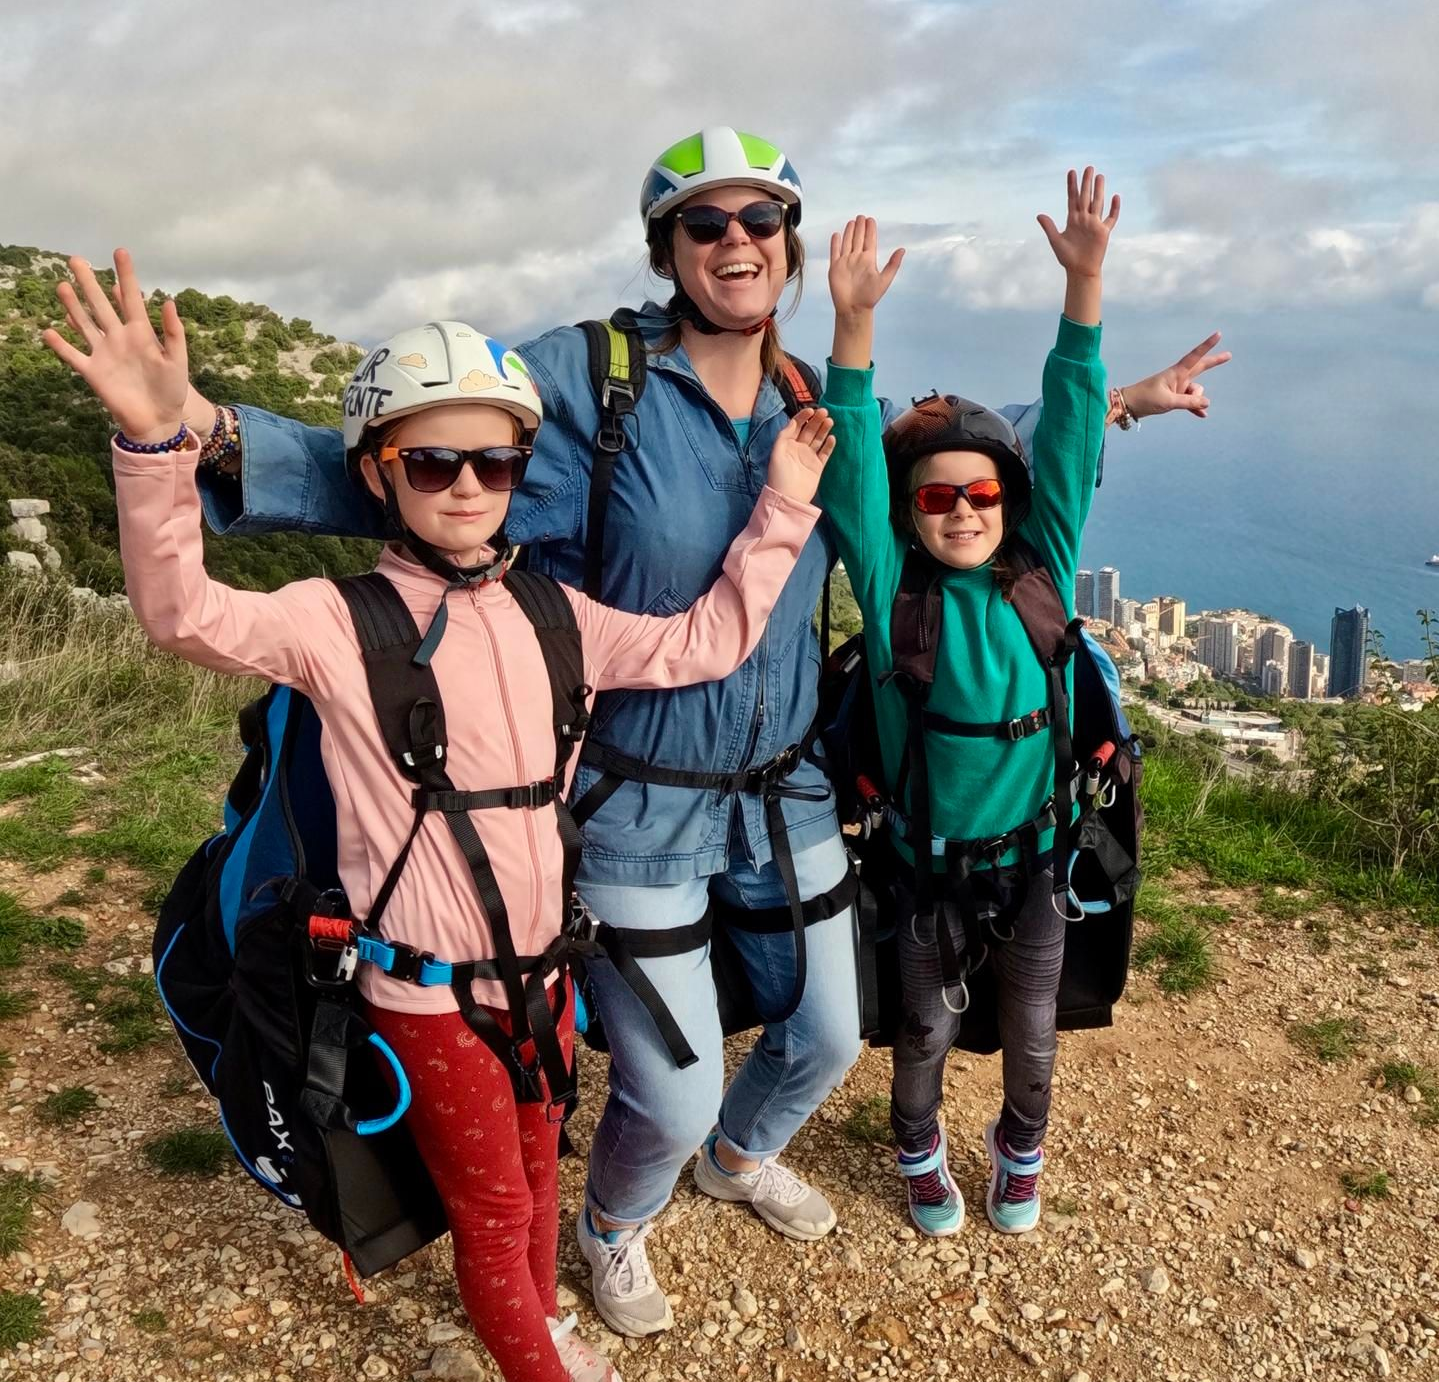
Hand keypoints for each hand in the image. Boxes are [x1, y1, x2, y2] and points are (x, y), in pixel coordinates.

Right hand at [42, 249, 189, 442]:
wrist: (158, 421)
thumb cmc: (172, 391)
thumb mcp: (178, 360)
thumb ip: (173, 333)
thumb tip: (170, 302)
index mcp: (142, 333)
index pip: (132, 298)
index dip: (126, 276)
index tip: (120, 251)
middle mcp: (119, 338)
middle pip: (101, 305)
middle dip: (89, 282)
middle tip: (75, 259)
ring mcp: (104, 354)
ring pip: (84, 324)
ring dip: (72, 306)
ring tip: (61, 285)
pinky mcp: (93, 372)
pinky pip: (73, 356)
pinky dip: (61, 345)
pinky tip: (49, 331)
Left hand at [767, 407, 835, 504]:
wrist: (788, 498)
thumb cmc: (779, 477)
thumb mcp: (776, 454)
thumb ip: (784, 436)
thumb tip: (793, 422)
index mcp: (787, 444)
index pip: (796, 426)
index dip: (803, 417)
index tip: (811, 410)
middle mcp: (798, 448)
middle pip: (809, 430)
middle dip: (816, 420)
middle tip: (825, 412)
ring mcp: (809, 457)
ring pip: (818, 439)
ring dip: (824, 429)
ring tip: (830, 421)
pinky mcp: (817, 466)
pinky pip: (825, 453)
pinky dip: (829, 445)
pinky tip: (832, 438)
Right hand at [828, 216, 904, 316]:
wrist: (854, 308)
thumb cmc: (870, 297)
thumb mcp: (885, 279)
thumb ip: (893, 264)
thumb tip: (903, 249)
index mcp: (869, 260)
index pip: (870, 240)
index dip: (870, 229)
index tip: (870, 219)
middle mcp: (857, 259)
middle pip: (858, 238)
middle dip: (860, 227)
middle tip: (861, 216)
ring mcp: (846, 262)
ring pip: (847, 242)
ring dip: (849, 232)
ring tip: (852, 222)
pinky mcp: (835, 267)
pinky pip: (835, 252)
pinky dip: (835, 243)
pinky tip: (837, 235)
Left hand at [1037, 167, 1120, 279]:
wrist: (1080, 270)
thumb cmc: (1067, 258)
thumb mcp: (1056, 241)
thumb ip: (1049, 227)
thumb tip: (1039, 215)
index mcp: (1072, 220)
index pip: (1072, 198)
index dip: (1072, 185)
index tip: (1071, 172)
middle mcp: (1084, 219)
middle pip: (1085, 197)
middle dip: (1086, 183)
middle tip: (1089, 168)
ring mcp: (1095, 224)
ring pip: (1098, 203)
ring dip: (1099, 190)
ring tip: (1100, 176)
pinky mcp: (1104, 232)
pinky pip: (1111, 218)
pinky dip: (1114, 208)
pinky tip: (1116, 197)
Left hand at [1121, 332, 1231, 419]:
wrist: (1130, 405)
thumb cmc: (1146, 399)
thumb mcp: (1168, 401)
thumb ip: (1188, 402)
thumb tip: (1207, 403)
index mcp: (1176, 372)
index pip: (1195, 356)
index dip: (1207, 345)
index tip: (1218, 334)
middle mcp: (1179, 377)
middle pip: (1201, 367)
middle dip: (1214, 362)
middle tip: (1229, 355)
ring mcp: (1178, 387)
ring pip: (1196, 392)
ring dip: (1194, 401)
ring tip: (1177, 405)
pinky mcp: (1175, 397)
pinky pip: (1190, 402)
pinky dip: (1195, 408)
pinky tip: (1202, 415)